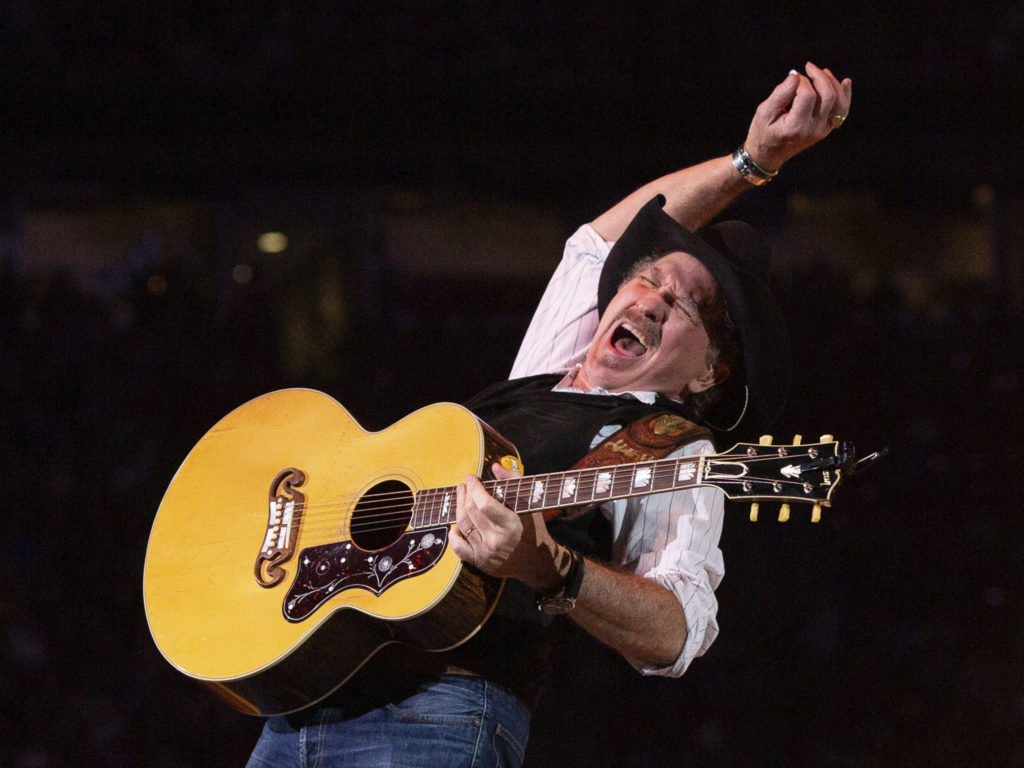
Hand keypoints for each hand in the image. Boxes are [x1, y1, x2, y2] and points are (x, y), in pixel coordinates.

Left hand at [448, 463, 565, 589]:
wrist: (536, 562)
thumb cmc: (533, 529)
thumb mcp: (529, 504)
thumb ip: (513, 481)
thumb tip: (495, 466)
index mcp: (511, 526)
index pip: (484, 504)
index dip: (474, 488)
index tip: (471, 478)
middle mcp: (497, 541)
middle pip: (471, 512)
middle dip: (465, 494)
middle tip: (465, 484)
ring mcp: (486, 553)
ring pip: (462, 525)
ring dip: (459, 507)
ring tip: (461, 495)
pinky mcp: (478, 562)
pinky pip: (457, 546)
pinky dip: (454, 533)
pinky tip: (457, 524)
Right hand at [744, 61, 851, 170]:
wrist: (767, 156)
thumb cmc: (762, 132)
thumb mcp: (763, 112)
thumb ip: (780, 94)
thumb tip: (796, 76)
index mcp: (796, 126)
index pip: (808, 95)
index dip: (802, 81)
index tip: (792, 77)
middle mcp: (813, 129)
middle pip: (827, 96)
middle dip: (819, 77)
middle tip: (808, 67)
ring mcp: (822, 131)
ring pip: (838, 102)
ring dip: (833, 83)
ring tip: (822, 72)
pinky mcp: (825, 129)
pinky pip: (841, 112)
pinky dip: (845, 96)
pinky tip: (845, 82)